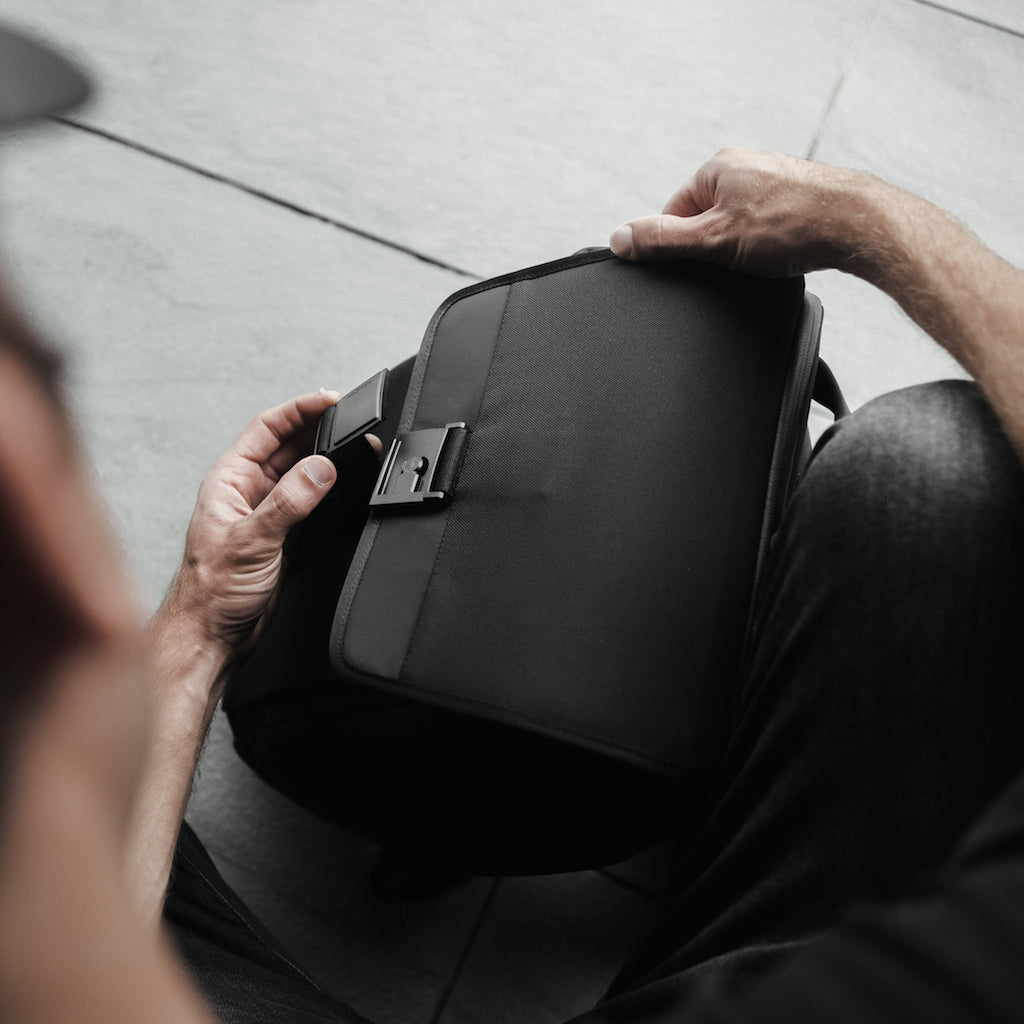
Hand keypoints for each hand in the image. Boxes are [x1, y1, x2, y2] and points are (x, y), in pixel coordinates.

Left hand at [160, 390, 373, 671]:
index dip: (299, 409)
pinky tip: (345, 488)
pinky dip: (330, 492)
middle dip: (319, 430)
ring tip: (355, 449)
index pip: (268, 428)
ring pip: (302, 474)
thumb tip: (321, 468)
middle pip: (288, 446)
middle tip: (351, 421)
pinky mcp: (283, 538)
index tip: (330, 400)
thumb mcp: (252, 540)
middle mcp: (246, 493)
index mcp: (228, 480)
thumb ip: (289, 503)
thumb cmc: (209, 592)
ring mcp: (266, 515)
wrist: (211, 637)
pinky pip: (311, 504)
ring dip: (327, 461)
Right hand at [609, 146, 880, 277]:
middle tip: (735, 263)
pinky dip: (772, 246)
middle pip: (705, 220)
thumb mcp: (712, 240)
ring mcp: (774, 180)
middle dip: (714, 247)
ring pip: (738, 226)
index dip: (680, 246)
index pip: (673, 213)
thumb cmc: (792, 225)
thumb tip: (620, 238)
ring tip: (766, 257)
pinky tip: (785, 254)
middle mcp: (746, 165)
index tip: (700, 263)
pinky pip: (768, 229)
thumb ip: (662, 240)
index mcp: (717, 166)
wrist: (857, 226)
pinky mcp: (798, 198)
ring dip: (745, 249)